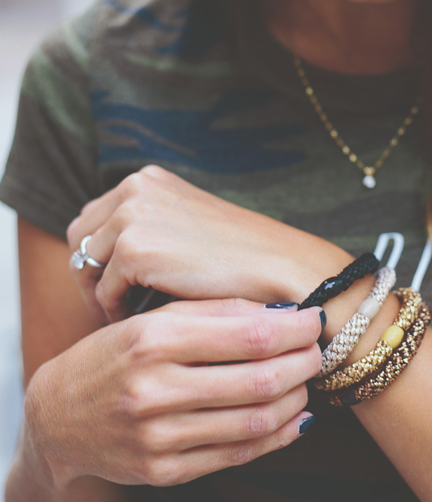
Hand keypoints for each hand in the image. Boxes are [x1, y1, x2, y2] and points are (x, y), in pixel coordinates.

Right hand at [25, 298, 321, 489]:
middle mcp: (153, 389)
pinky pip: (236, 454)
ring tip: (306, 381)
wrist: (57, 416)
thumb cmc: (114, 355)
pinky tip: (293, 418)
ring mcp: (157, 436)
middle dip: (303, 363)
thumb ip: (212, 311)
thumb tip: (280, 310)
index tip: (315, 318)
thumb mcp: (150, 319)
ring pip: (253, 419)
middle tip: (319, 351)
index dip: (294, 328)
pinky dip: (275, 436)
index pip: (247, 335)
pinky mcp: (162, 471)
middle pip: (258, 379)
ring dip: (294, 399)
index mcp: (152, 338)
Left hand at [67, 165, 348, 321]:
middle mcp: (135, 187)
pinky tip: (143, 323)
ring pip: (87, 265)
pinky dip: (117, 311)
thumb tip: (108, 259)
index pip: (95, 217)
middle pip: (81, 237)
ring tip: (126, 319)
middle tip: (111, 309)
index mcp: (149, 179)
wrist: (280, 269)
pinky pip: (105, 290)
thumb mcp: (189, 226)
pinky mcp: (134, 247)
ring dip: (101, 295)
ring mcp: (132, 214)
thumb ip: (153, 228)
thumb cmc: (241, 258)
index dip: (98, 256)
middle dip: (91, 274)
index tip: (112, 288)